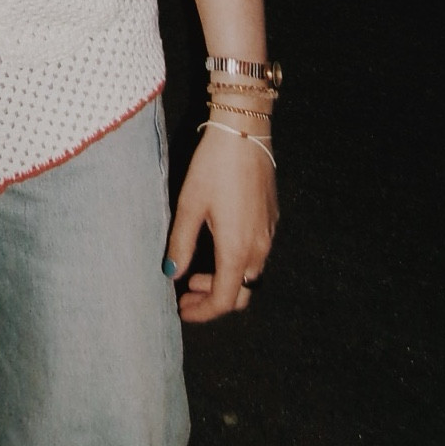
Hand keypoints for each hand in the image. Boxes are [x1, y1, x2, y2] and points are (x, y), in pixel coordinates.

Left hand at [165, 121, 277, 321]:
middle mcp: (259, 248)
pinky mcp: (271, 220)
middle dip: (214, 299)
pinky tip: (216, 246)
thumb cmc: (213, 167)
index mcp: (237, 250)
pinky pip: (256, 254)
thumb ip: (181, 243)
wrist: (244, 133)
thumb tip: (172, 273)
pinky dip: (236, 262)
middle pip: (242, 294)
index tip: (182, 310)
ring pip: (250, 274)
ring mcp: (269, 234)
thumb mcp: (189, 205)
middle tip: (187, 293)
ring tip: (197, 271)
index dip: (203, 312)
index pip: (225, 300)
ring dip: (225, 280)